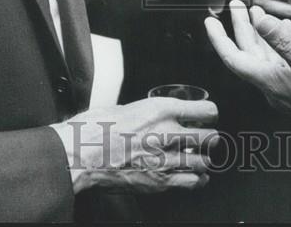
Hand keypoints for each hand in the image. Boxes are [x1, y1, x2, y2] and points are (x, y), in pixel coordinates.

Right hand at [50, 97, 217, 193]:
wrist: (80, 155)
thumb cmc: (95, 128)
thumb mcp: (127, 107)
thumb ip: (148, 112)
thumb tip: (155, 114)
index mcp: (162, 109)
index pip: (206, 111)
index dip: (210, 114)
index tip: (208, 117)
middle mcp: (168, 132)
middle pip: (209, 137)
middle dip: (209, 138)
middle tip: (206, 139)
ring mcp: (165, 158)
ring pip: (204, 161)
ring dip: (203, 160)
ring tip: (200, 159)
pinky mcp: (159, 181)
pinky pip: (192, 182)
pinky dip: (197, 180)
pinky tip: (196, 177)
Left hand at [204, 0, 290, 126]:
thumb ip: (284, 43)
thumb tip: (260, 20)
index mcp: (269, 80)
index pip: (234, 57)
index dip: (219, 38)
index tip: (209, 20)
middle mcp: (273, 84)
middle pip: (248, 53)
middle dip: (240, 27)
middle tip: (235, 6)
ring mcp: (286, 86)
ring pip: (264, 55)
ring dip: (259, 33)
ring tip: (256, 12)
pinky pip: (281, 60)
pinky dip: (280, 42)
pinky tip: (286, 30)